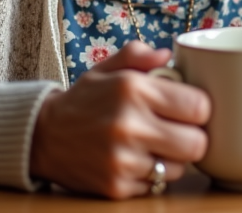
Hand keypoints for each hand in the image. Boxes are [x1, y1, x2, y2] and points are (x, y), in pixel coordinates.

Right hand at [29, 41, 210, 198]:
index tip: (188, 109)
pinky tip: (134, 160)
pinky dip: (150, 175)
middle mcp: (128, 125)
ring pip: (180, 168)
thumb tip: (168, 54)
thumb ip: (139, 56)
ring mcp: (122, 160)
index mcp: (132, 89)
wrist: (42, 136)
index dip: (198, 109)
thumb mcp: (107, 68)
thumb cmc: (82, 100)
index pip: (199, 106)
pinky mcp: (116, 187)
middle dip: (192, 137)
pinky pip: (155, 185)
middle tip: (178, 131)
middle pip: (198, 144)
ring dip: (171, 159)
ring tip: (152, 145)